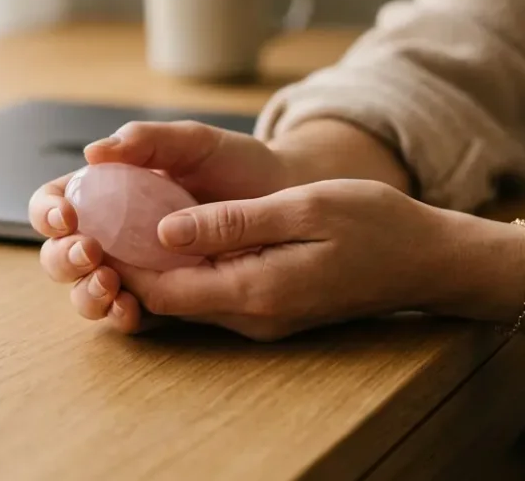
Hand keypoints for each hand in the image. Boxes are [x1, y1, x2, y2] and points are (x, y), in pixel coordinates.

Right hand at [28, 120, 295, 332]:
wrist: (285, 199)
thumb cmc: (236, 165)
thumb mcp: (193, 143)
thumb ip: (146, 141)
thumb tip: (94, 152)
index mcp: (107, 191)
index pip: (57, 201)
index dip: (47, 211)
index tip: (68, 215)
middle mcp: (113, 233)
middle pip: (59, 254)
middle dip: (63, 259)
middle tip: (90, 252)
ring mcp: (136, 269)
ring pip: (85, 291)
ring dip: (86, 294)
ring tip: (109, 284)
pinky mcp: (163, 297)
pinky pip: (129, 314)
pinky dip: (121, 316)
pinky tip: (130, 310)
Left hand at [114, 179, 449, 340]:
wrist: (429, 260)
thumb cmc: (376, 225)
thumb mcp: (304, 209)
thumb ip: (233, 223)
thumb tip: (164, 230)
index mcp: (255, 291)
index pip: (163, 290)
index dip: (121, 260)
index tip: (95, 221)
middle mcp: (252, 315)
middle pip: (166, 297)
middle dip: (128, 261)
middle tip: (101, 212)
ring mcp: (262, 317)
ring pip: (186, 296)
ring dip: (154, 262)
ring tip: (127, 211)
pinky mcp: (270, 307)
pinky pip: (212, 291)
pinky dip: (186, 264)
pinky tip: (177, 226)